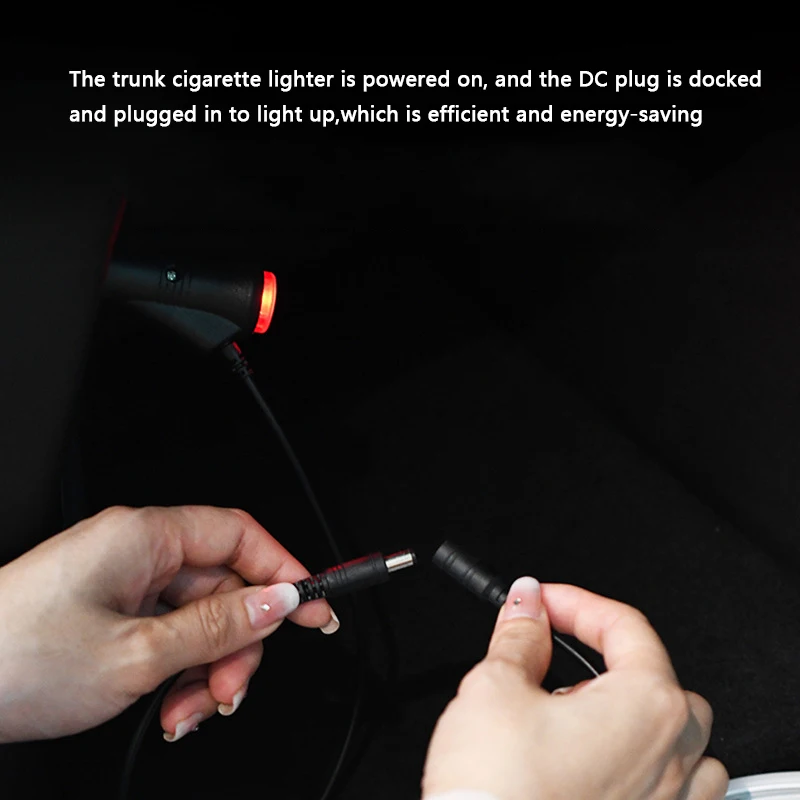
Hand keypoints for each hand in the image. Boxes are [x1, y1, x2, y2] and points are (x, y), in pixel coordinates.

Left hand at [0, 505, 337, 742]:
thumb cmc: (16, 660)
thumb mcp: (137, 653)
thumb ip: (218, 627)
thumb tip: (278, 603)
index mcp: (144, 536)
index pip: (239, 535)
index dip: (283, 571)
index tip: (313, 609)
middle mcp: (136, 551)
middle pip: (222, 586)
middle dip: (235, 644)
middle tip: (230, 689)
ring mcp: (122, 583)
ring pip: (197, 618)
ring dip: (205, 669)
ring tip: (187, 712)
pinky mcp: (110, 612)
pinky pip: (167, 634)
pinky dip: (177, 673)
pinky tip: (166, 707)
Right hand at [421, 578, 727, 799]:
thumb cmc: (498, 793)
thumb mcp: (496, 688)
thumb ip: (520, 636)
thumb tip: (527, 605)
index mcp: (645, 707)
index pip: (625, 627)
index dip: (575, 603)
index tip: (542, 603)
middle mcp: (671, 758)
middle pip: (661, 679)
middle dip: (609, 657)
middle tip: (555, 655)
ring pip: (683, 742)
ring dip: (640, 718)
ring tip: (586, 715)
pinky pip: (680, 794)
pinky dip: (652, 770)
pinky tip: (608, 766)